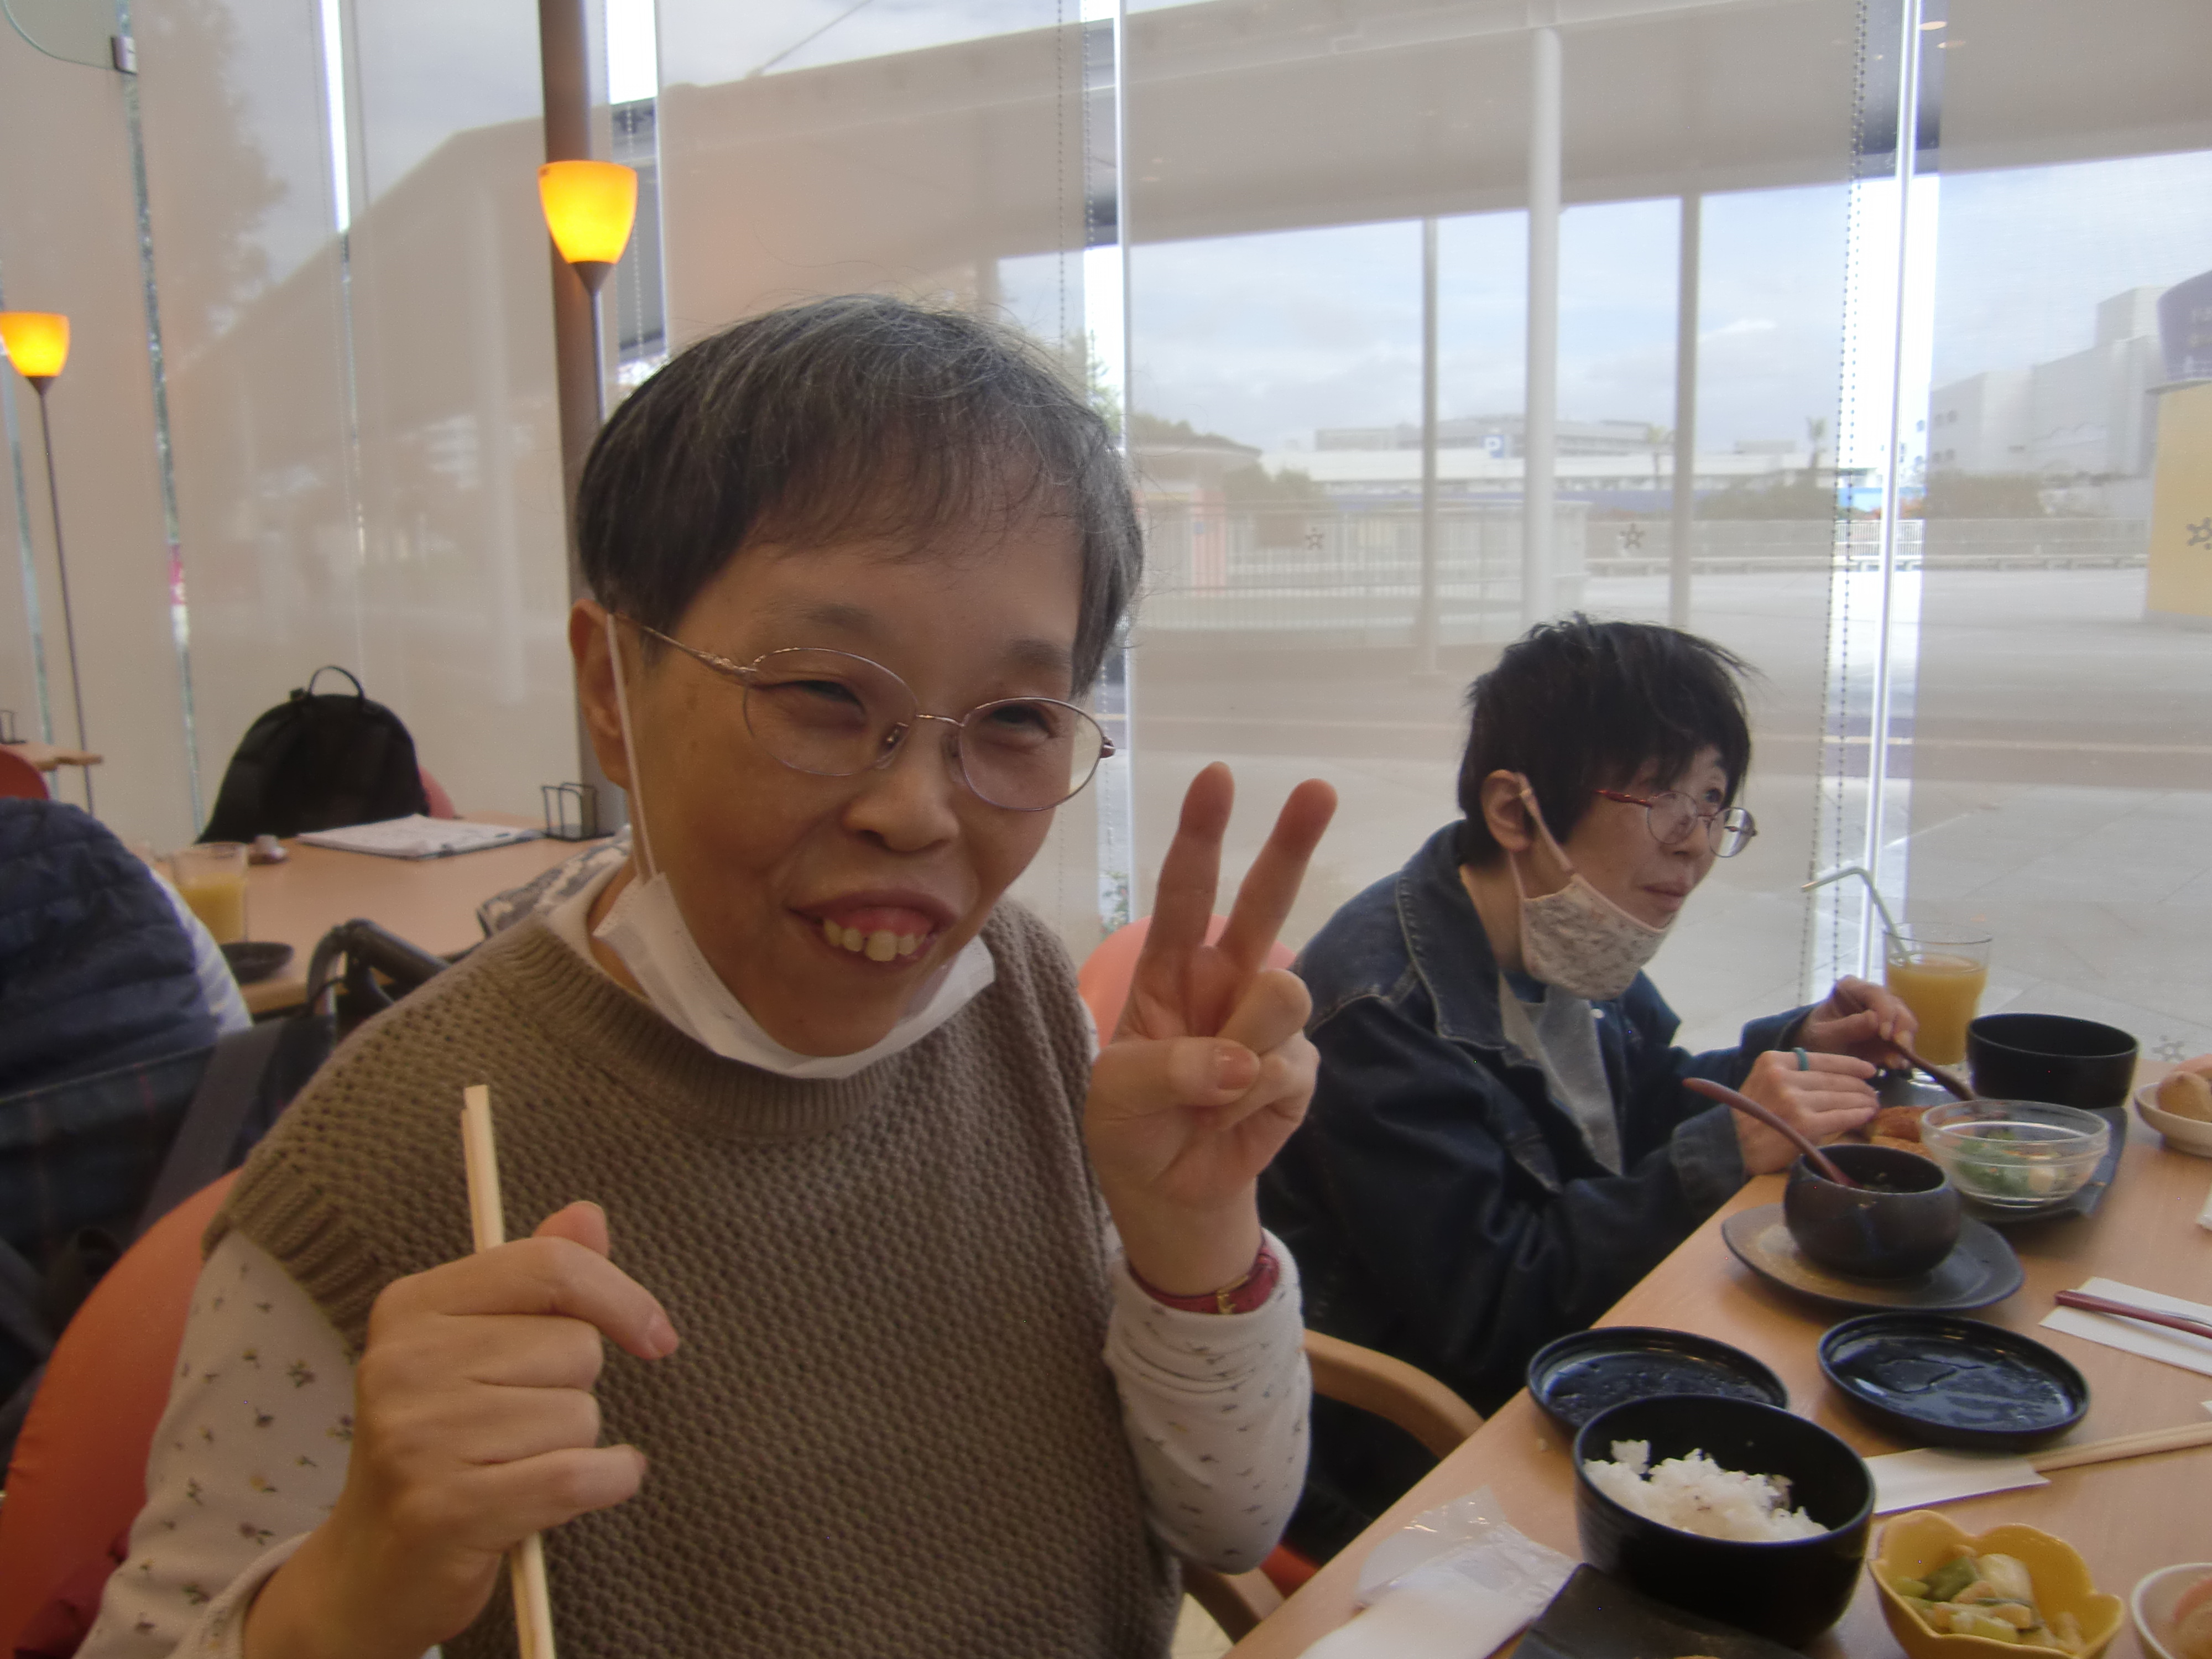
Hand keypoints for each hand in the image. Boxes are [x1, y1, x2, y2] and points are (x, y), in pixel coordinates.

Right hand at [245, 1202, 678, 1658]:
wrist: (375, 1566)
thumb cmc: (445, 1442)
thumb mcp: (478, 1347)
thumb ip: (538, 1281)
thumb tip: (588, 1215)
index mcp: (412, 1306)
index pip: (549, 1266)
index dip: (619, 1296)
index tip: (654, 1334)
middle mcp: (405, 1363)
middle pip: (575, 1347)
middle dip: (574, 1390)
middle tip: (520, 1426)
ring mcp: (419, 1437)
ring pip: (580, 1415)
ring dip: (572, 1447)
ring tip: (516, 1465)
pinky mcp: (446, 1508)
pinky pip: (580, 1475)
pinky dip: (605, 1483)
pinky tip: (578, 1489)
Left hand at [1086, 763, 1336, 1295]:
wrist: (1169, 1192)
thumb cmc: (1133, 1124)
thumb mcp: (1118, 1094)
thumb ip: (1171, 1068)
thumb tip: (1245, 1063)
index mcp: (1171, 967)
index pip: (1185, 890)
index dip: (1201, 834)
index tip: (1218, 778)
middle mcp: (1226, 980)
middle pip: (1265, 901)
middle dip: (1292, 843)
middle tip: (1318, 788)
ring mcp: (1270, 1023)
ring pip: (1281, 994)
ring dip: (1239, 1049)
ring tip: (1206, 1096)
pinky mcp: (1300, 1071)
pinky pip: (1286, 1070)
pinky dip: (1247, 1107)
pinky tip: (1225, 1122)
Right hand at [1730, 1048, 1881, 1174]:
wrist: (1732, 1147)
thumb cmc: (1751, 1116)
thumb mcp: (1764, 1082)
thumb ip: (1793, 1074)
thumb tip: (1838, 1077)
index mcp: (1773, 1061)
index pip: (1822, 1058)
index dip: (1850, 1064)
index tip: (1868, 1070)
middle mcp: (1783, 1076)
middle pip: (1834, 1078)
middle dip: (1860, 1086)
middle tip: (1874, 1093)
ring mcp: (1794, 1100)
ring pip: (1841, 1097)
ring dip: (1863, 1101)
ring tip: (1873, 1104)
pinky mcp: (1805, 1124)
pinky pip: (1841, 1116)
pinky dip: (1858, 1115)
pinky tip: (1867, 1114)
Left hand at [1799, 975, 1916, 1066]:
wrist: (1818, 1050)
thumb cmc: (1816, 1037)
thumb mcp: (1823, 1035)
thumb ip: (1845, 1028)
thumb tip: (1874, 1019)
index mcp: (1852, 988)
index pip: (1876, 993)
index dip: (1885, 1012)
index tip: (1885, 1034)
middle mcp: (1873, 997)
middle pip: (1897, 1007)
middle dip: (1901, 1030)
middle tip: (1898, 1050)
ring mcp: (1885, 1014)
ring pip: (1906, 1023)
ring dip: (1904, 1044)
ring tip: (1894, 1063)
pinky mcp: (1892, 1033)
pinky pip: (1904, 1041)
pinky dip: (1903, 1054)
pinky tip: (1898, 1066)